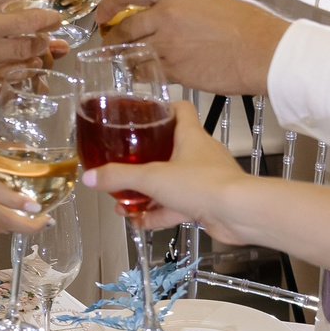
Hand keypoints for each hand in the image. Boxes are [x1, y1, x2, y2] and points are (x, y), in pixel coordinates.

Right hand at [81, 102, 265, 236]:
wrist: (238, 213)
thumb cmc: (204, 183)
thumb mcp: (152, 177)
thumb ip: (120, 177)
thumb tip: (90, 177)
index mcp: (190, 135)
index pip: (179, 110)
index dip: (162, 108)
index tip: (143, 114)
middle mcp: (199, 155)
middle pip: (170, 149)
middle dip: (145, 160)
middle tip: (123, 166)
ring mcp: (204, 180)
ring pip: (171, 182)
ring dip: (148, 192)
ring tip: (123, 201)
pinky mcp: (206, 203)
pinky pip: (177, 206)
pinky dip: (158, 214)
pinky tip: (139, 222)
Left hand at [93, 0, 288, 94]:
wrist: (262, 48)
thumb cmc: (245, 23)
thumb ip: (177, 1)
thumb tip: (157, 11)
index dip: (108, 4)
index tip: (102, 14)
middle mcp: (166, 14)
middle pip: (123, 26)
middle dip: (111, 38)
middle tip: (109, 42)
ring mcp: (168, 43)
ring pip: (130, 52)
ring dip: (123, 58)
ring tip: (124, 61)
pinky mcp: (174, 68)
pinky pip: (145, 72)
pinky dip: (139, 74)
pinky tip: (143, 74)